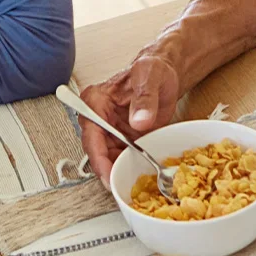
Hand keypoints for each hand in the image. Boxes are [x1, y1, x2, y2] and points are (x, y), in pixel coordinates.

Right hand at [80, 54, 182, 184]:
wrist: (165, 73)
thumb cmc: (153, 69)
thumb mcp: (150, 77)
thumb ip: (145, 98)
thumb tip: (138, 121)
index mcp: (96, 101)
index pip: (91, 134)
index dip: (98, 158)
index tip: (108, 175)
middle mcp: (98, 118)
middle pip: (96, 152)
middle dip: (108, 171)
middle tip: (120, 186)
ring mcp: (110, 130)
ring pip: (108, 159)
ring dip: (119, 171)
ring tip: (132, 184)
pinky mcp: (122, 139)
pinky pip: (122, 158)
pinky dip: (129, 167)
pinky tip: (139, 174)